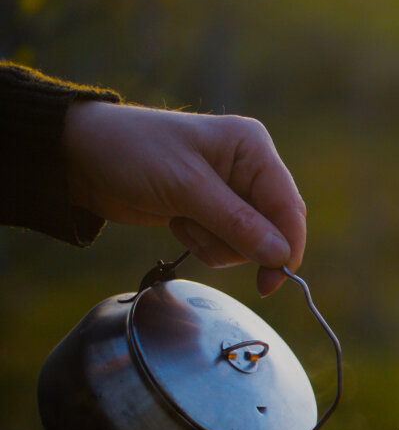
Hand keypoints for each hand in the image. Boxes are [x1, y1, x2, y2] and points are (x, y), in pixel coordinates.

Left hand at [62, 101, 305, 295]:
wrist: (80, 157)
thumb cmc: (131, 154)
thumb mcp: (186, 188)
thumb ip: (237, 223)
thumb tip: (281, 256)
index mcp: (252, 148)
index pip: (288, 207)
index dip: (286, 246)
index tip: (273, 281)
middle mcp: (248, 167)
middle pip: (273, 228)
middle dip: (239, 242)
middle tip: (201, 235)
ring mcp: (231, 191)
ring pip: (250, 243)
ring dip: (214, 243)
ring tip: (181, 220)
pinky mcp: (212, 210)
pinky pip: (226, 244)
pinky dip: (203, 243)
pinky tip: (177, 223)